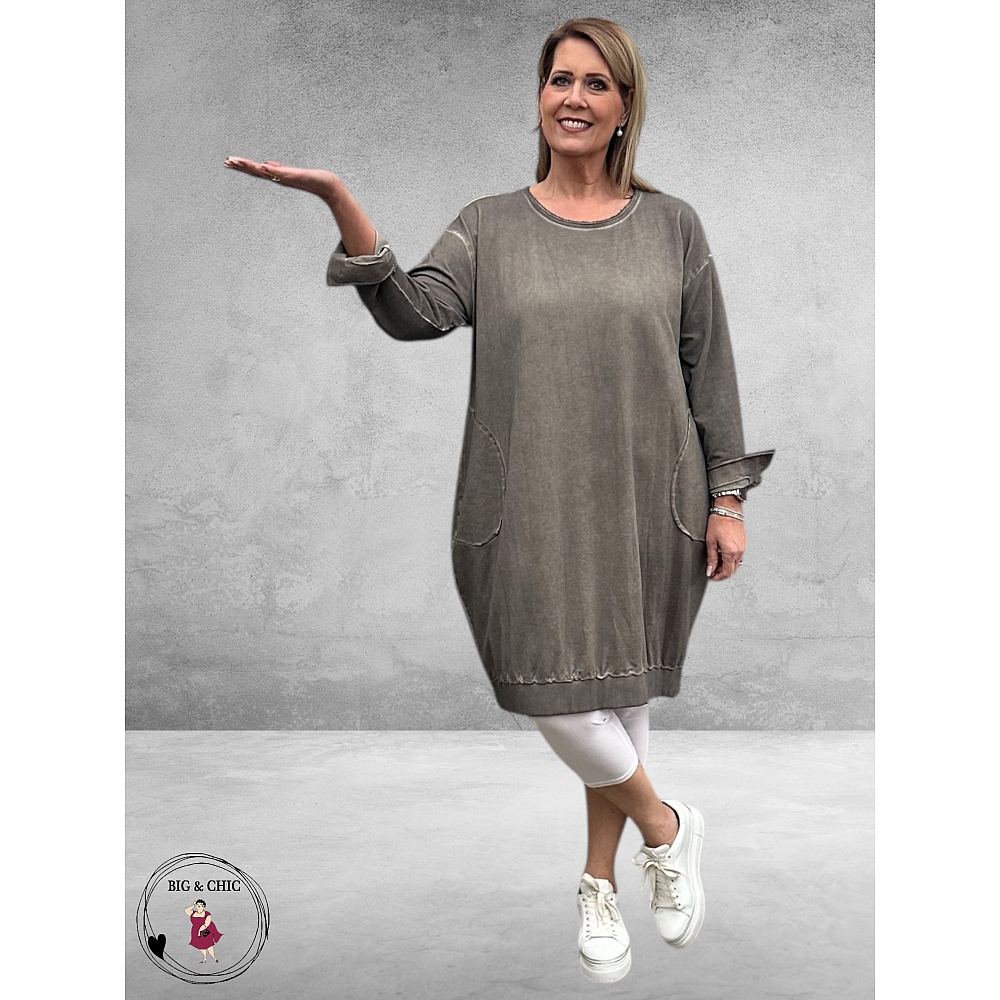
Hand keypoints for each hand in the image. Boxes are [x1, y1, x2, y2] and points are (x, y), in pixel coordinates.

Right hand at [223, 157, 340, 200]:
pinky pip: (278, 173)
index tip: (229, 161)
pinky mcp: (292, 176)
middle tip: (226, 161)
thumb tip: (267, 164)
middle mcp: (277, 177)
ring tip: (238, 162)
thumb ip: (278, 168)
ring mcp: (283, 177)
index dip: (242, 166)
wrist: (325, 185)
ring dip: (250, 166)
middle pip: (255, 170)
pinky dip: (270, 170)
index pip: (254, 169)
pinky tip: (261, 166)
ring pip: (263, 171)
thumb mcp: (289, 172)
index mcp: (275, 175)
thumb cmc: (309, 179)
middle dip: (240, 166)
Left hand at [706, 505, 744, 580]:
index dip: (719, 577)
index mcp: (731, 552)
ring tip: (716, 562)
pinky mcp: (743, 543)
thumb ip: (711, 558)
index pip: (727, 572)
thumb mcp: (711, 542)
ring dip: (726, 566)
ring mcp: (743, 547)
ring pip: (736, 563)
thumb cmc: (718, 522)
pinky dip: (730, 559)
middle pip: (732, 570)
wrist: (728, 509)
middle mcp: (739, 551)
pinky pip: (738, 556)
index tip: (712, 577)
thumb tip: (710, 570)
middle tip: (712, 570)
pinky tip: (722, 554)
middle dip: (722, 572)